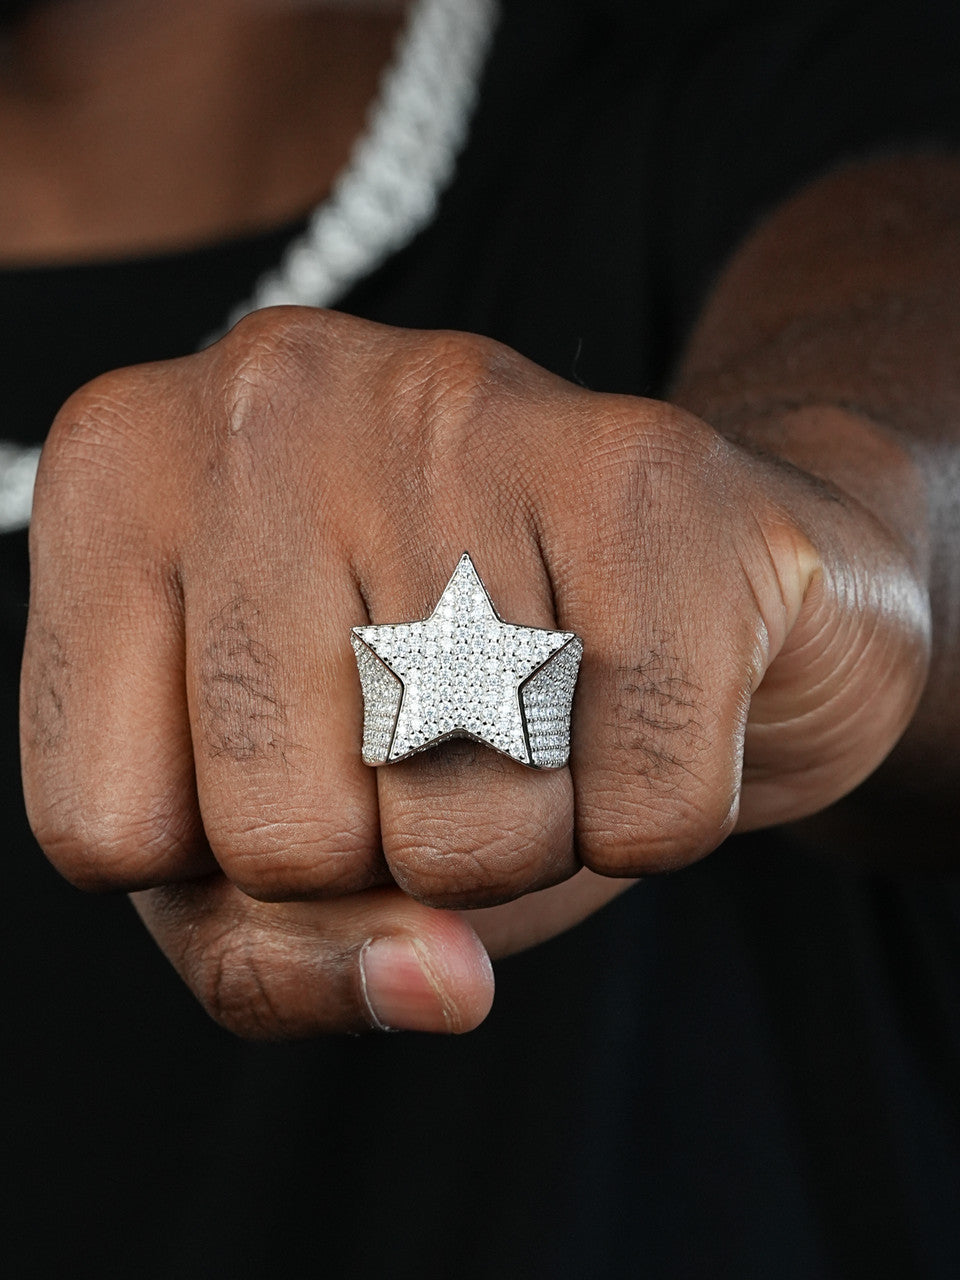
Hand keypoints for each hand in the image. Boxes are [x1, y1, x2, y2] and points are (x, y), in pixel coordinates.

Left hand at [21, 307, 927, 1034]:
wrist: (661, 569)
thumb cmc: (440, 700)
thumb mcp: (277, 839)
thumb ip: (277, 958)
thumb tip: (434, 984)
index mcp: (123, 475)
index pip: (104, 832)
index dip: (224, 869)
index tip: (300, 771)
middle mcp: (270, 402)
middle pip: (282, 839)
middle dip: (385, 857)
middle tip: (439, 741)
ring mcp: (462, 411)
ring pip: (468, 832)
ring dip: (526, 837)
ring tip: (540, 712)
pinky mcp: (646, 468)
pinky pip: (643, 805)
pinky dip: (653, 816)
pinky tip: (633, 702)